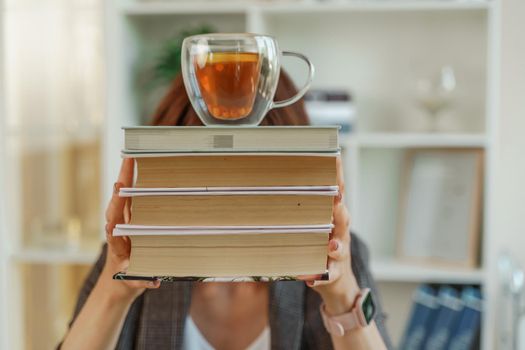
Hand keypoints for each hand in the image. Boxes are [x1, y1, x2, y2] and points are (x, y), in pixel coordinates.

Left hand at [101, 158, 159, 300]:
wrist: (116, 280)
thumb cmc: (126, 279)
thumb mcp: (134, 282)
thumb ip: (141, 281)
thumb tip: (153, 280)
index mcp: (117, 245)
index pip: (115, 226)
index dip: (116, 211)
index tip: (117, 195)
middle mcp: (116, 230)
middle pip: (116, 205)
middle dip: (121, 186)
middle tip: (127, 165)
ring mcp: (121, 222)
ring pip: (121, 198)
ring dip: (125, 179)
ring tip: (131, 159)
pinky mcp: (127, 218)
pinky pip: (128, 197)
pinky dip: (130, 182)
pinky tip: (136, 167)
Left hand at [304, 157, 359, 314]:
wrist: (338, 282)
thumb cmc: (320, 246)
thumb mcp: (313, 223)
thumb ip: (302, 204)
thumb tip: (276, 180)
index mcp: (334, 216)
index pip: (337, 192)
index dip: (337, 175)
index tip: (335, 156)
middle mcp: (340, 232)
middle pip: (343, 218)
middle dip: (340, 209)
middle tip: (336, 199)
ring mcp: (340, 253)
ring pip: (341, 247)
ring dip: (336, 246)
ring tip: (330, 245)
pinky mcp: (335, 273)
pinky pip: (330, 275)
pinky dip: (323, 276)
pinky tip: (313, 277)